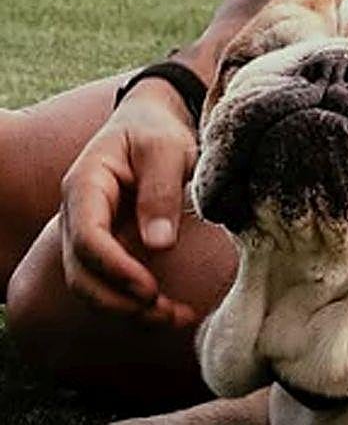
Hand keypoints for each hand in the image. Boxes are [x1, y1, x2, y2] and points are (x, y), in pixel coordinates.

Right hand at [59, 77, 200, 326]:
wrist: (151, 124)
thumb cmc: (158, 132)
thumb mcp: (167, 149)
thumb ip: (161, 191)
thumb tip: (159, 245)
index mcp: (86, 184)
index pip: (85, 236)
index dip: (114, 268)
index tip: (149, 289)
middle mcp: (78, 214)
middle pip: (81, 271)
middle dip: (119, 300)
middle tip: (165, 313)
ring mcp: (89, 233)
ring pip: (92, 285)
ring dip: (128, 310)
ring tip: (175, 318)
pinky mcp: (107, 247)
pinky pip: (111, 283)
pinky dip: (137, 303)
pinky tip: (173, 313)